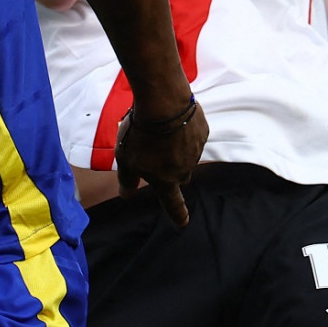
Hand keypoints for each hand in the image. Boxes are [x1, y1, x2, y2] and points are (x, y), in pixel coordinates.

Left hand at [114, 99, 208, 226]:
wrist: (163, 102)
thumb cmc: (140, 134)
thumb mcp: (125, 159)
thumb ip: (127, 180)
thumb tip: (126, 195)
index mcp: (166, 180)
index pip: (173, 204)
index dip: (178, 215)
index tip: (183, 223)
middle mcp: (185, 169)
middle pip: (180, 177)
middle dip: (170, 171)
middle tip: (155, 155)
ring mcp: (196, 150)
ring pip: (186, 155)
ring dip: (175, 148)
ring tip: (158, 131)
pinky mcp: (202, 131)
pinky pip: (192, 135)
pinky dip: (183, 131)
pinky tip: (171, 119)